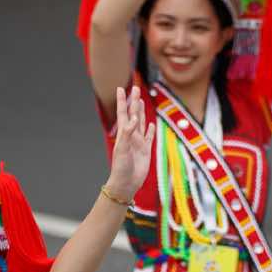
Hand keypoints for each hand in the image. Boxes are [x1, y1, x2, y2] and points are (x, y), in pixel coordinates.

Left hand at [104, 84, 150, 202]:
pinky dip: (150, 130)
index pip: (123, 113)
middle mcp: (131, 136)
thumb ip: (128, 133)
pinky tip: (150, 124)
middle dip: (134, 102)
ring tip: (141, 102)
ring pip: (141, 123)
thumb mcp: (122, 149)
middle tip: (135, 88)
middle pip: (133, 115)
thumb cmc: (121, 167)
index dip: (123, 101)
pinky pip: (149, 137)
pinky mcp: (146, 151)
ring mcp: (139, 142)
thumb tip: (133, 119)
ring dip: (141, 112)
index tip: (121, 88)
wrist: (127, 182)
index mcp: (124, 134)